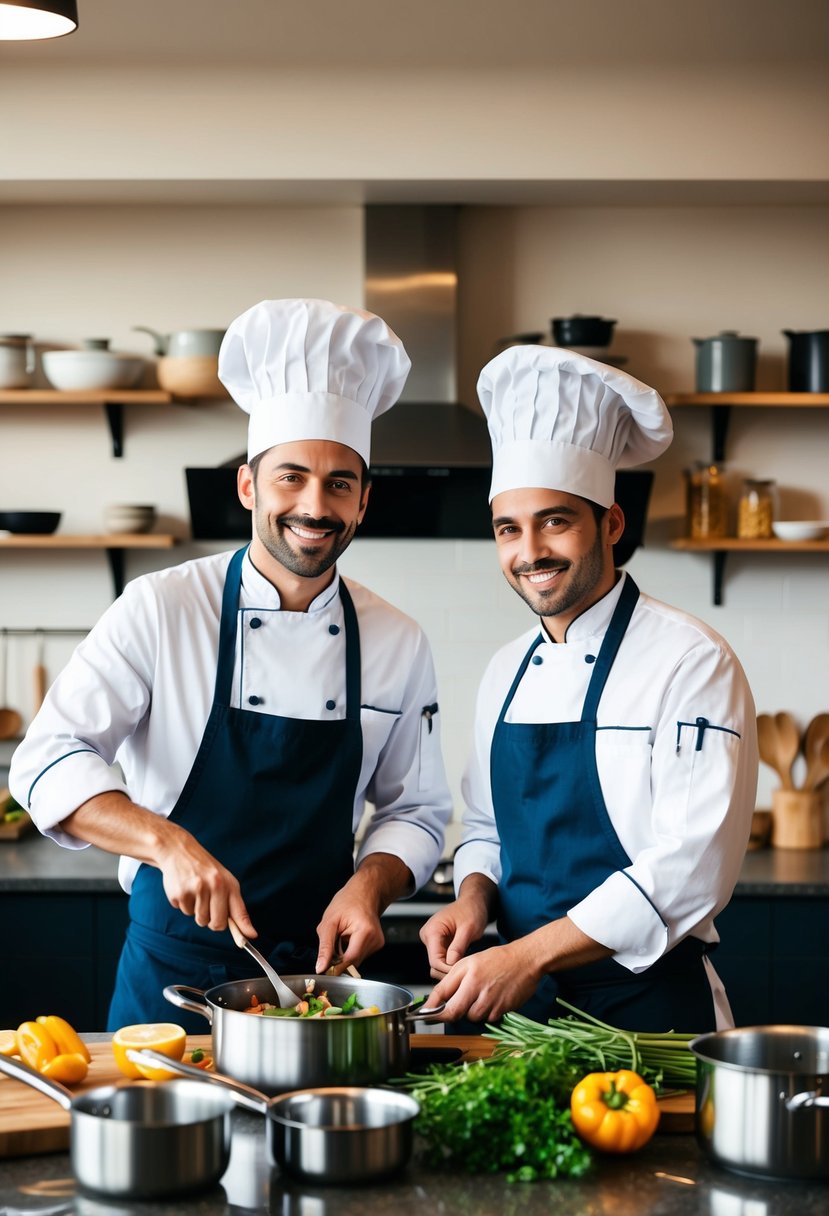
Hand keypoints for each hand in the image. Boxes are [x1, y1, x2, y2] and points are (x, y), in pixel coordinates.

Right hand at [63, 791, 256, 937]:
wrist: (179, 851)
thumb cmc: (205, 870)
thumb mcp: (224, 881)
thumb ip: (235, 906)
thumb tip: (249, 933)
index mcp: (228, 884)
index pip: (239, 910)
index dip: (244, 928)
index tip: (250, 938)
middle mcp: (214, 886)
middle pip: (217, 924)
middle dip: (212, 921)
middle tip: (208, 905)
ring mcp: (196, 890)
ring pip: (199, 920)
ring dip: (196, 911)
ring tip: (196, 892)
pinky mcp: (180, 894)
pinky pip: (184, 912)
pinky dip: (184, 904)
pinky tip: (184, 888)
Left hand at [315, 880, 384, 974]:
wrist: (364, 892)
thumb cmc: (348, 901)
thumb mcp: (329, 922)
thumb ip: (325, 947)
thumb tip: (321, 967)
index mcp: (366, 931)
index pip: (350, 960)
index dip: (335, 966)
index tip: (323, 968)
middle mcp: (375, 939)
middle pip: (352, 962)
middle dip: (339, 957)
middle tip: (333, 941)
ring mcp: (378, 943)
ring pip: (355, 960)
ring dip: (344, 953)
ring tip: (343, 935)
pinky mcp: (377, 944)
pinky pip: (359, 955)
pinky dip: (350, 949)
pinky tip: (350, 936)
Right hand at [419, 898, 490, 978]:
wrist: (473, 902)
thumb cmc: (471, 910)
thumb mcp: (468, 928)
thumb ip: (458, 946)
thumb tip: (450, 964)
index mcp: (432, 931)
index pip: (435, 961)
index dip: (449, 970)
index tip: (464, 972)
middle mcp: (428, 936)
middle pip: (435, 965)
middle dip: (450, 970)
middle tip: (467, 970)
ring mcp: (432, 940)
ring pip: (438, 964)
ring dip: (451, 967)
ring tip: (467, 965)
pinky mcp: (438, 944)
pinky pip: (443, 959)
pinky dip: (452, 963)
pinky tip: (464, 960)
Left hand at [426, 937, 543, 1023]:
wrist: (525, 960)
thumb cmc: (495, 960)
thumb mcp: (467, 964)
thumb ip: (448, 984)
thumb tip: (432, 1003)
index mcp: (468, 978)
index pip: (445, 1004)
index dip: (433, 1013)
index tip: (425, 1016)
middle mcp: (479, 991)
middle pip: (456, 1014)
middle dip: (450, 1013)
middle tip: (454, 1002)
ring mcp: (492, 1003)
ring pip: (472, 1018)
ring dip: (469, 1011)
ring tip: (477, 995)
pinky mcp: (503, 1010)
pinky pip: (487, 1019)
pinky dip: (485, 1012)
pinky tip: (490, 998)